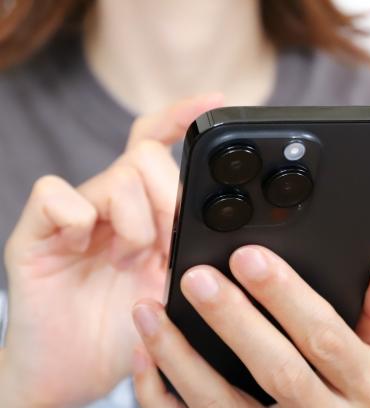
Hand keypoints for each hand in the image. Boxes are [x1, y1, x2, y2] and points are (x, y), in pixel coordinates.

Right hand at [0, 95, 221, 406]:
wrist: (75, 376)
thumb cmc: (127, 333)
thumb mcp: (173, 287)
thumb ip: (187, 246)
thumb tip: (214, 217)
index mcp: (143, 215)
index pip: (158, 148)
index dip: (184, 118)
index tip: (217, 100)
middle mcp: (109, 208)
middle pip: (143, 157)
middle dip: (167, 194)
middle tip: (166, 240)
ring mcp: (72, 219)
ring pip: (114, 177)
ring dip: (137, 219)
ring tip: (133, 257)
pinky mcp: (35, 235)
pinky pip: (56, 195)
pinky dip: (78, 216)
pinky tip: (84, 244)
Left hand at [132, 245, 369, 406]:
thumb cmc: (365, 396)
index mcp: (366, 386)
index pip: (324, 337)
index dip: (286, 297)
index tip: (249, 256)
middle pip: (276, 370)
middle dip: (234, 322)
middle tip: (196, 277)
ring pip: (223, 404)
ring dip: (181, 357)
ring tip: (150, 311)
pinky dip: (163, 395)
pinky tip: (145, 356)